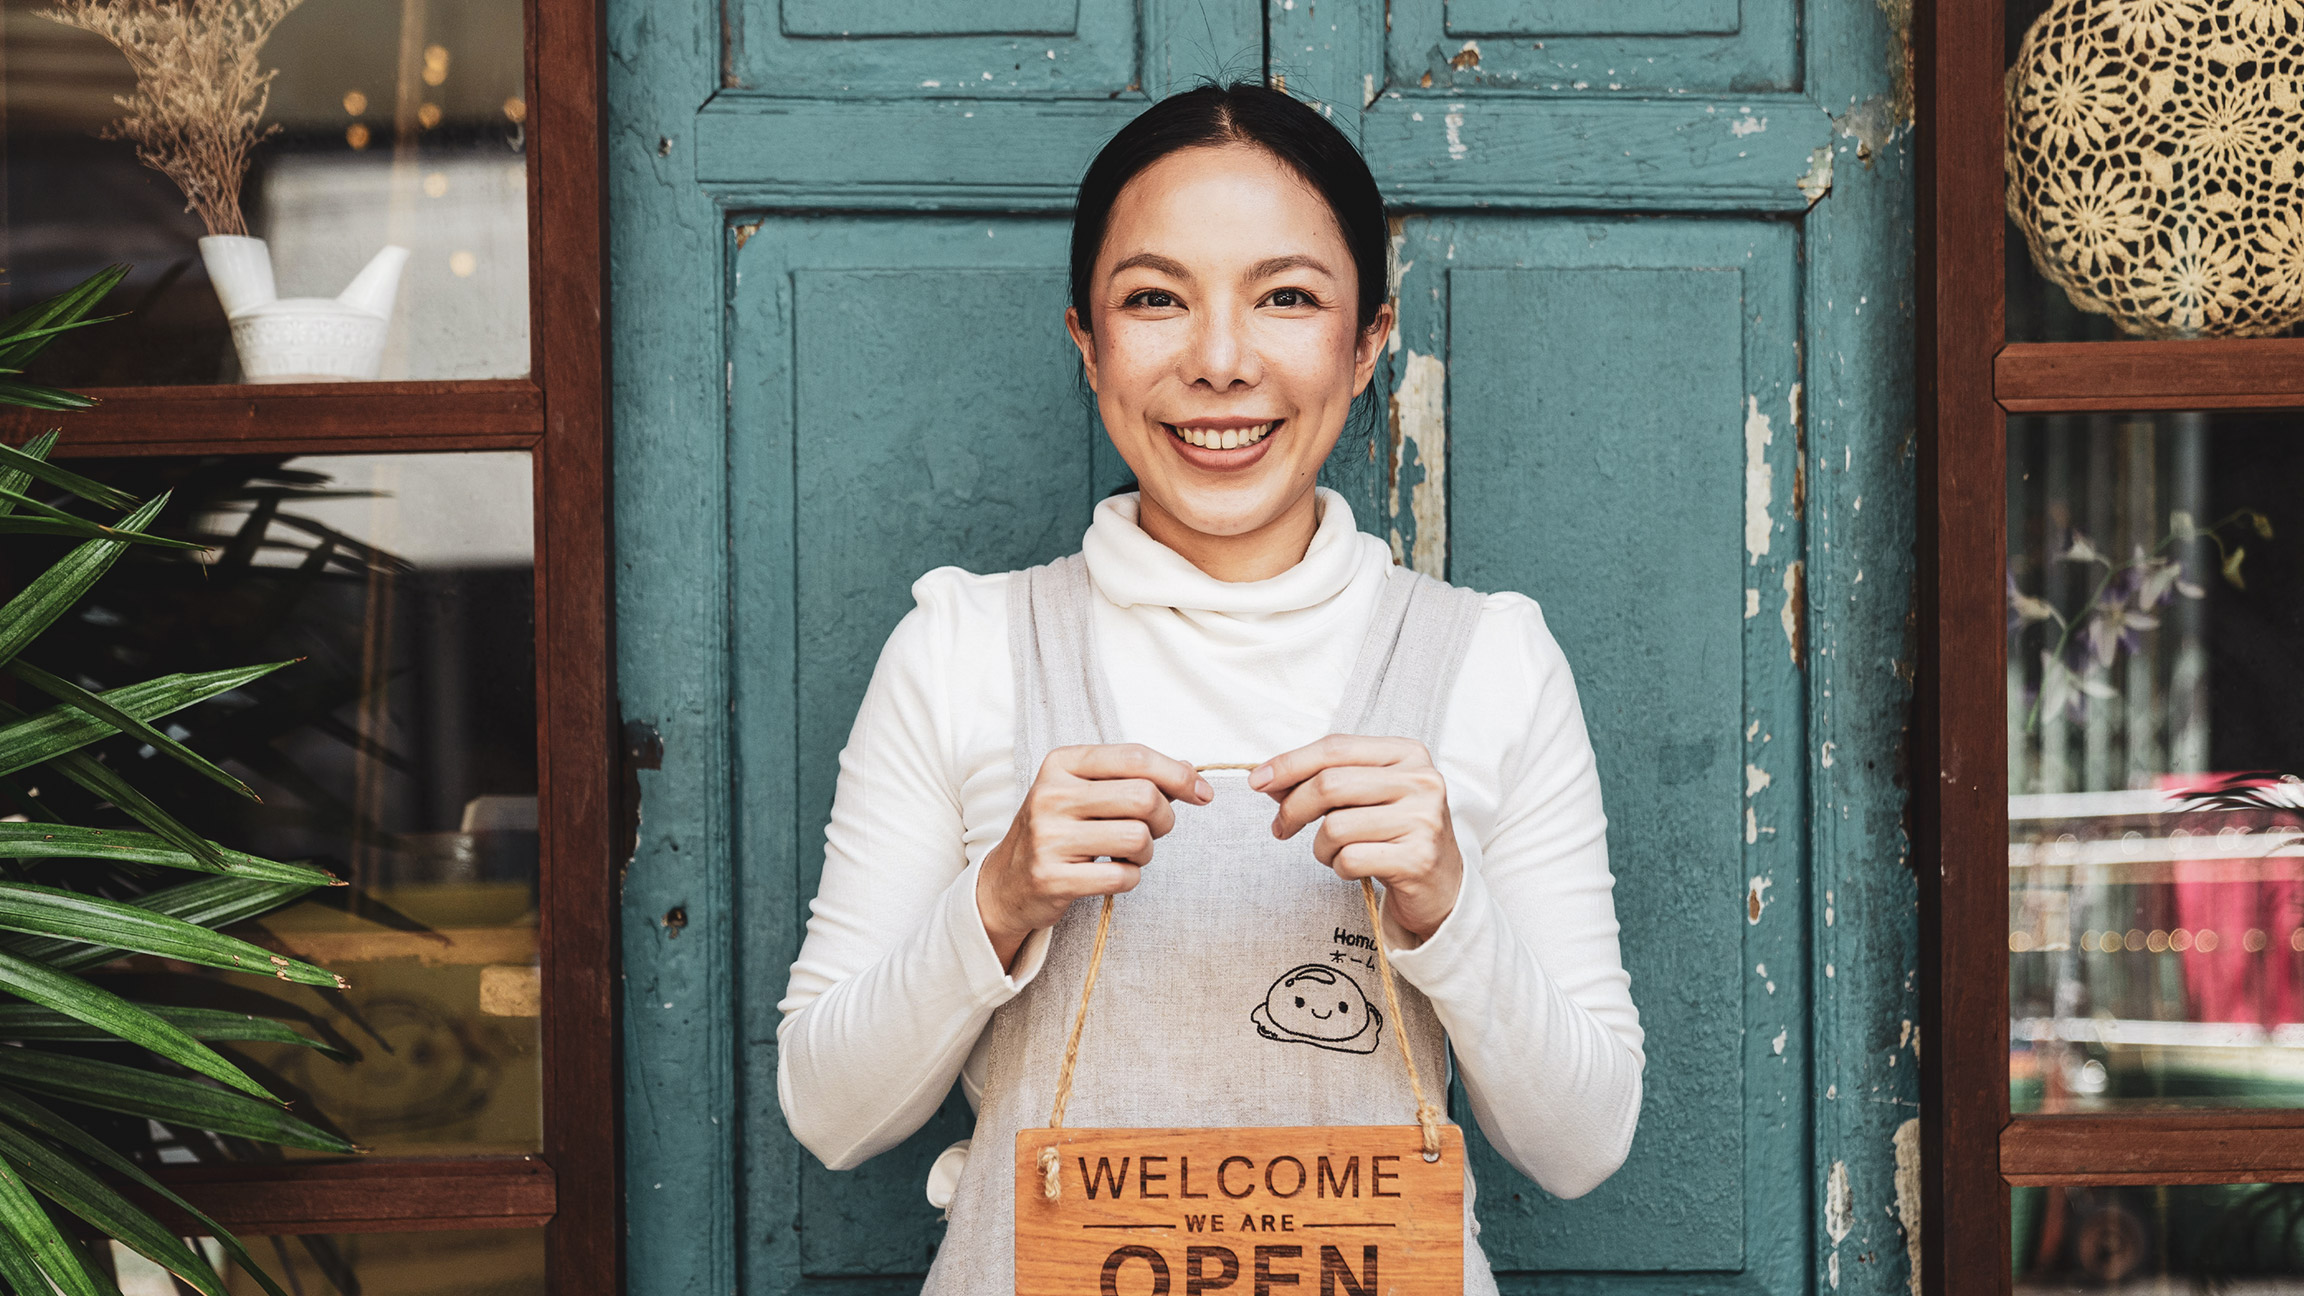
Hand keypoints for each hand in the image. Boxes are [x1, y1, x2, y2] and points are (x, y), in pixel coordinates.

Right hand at [979, 744, 1211, 966]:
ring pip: (1137, 838)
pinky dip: (1130, 877)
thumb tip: (1190, 771)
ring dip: (1146, 851)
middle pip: (1144, 797)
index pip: (1136, 757)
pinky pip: (1122, 877)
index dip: (1179, 775)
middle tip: (1155, 830)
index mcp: (1062, 763)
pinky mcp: (1052, 877)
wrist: (1007, 881)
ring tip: (1129, 854)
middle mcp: (1051, 795)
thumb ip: (1134, 776)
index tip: (1202, 792)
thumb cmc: (1060, 829)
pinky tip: (1111, 874)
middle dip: (1164, 818)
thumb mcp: (1086, 790)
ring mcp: (1048, 837)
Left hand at [1253, 735, 1461, 945]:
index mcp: (1407, 753)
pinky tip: (1354, 868)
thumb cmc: (1394, 833)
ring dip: (1320, 847)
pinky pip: (1350, 859)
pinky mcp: (1418, 858)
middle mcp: (1421, 781)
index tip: (1257, 781)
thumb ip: (1323, 781)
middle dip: (1293, 809)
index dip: (1290, 763)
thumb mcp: (1365, 796)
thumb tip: (1268, 780)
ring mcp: (1423, 820)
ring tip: (1333, 853)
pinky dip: (1339, 868)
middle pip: (1330, 784)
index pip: (1335, 748)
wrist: (1442, 886)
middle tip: (1281, 828)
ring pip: (1335, 826)